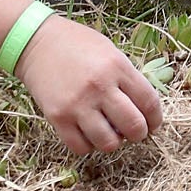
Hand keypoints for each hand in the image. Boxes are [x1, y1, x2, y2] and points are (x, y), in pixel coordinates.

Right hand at [15, 15, 165, 154]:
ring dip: (114, 142)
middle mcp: (100, 87)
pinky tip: (88, 133)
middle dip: (139, 134)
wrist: (35, 42)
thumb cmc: (76, 44)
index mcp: (117, 67)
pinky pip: (81, 147)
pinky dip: (88, 145)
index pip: (149, 102)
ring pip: (109, 143)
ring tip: (109, 132)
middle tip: (134, 131)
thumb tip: (143, 109)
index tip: (153, 124)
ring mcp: (77, 104)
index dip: (156, 119)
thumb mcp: (109, 51)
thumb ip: (127, 77)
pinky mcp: (57, 117)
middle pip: (134, 126)